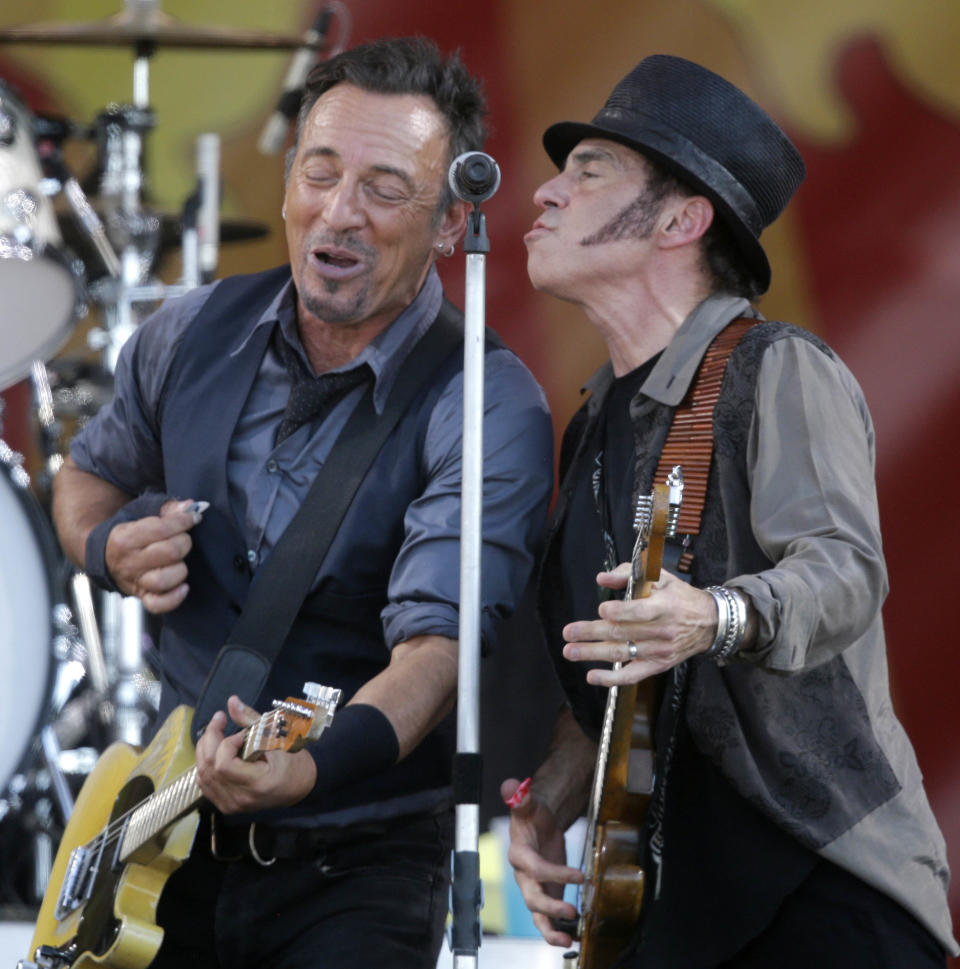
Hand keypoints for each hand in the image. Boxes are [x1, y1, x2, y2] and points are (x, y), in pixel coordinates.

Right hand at [104, 498, 204, 612]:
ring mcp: (135, 582)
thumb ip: (168, 508)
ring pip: (164, 579)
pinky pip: (159, 605)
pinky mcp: (142, 597)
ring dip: (180, 569)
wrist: (106, 556)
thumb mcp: (142, 513)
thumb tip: (191, 507)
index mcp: (125, 538)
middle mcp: (128, 562)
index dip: (183, 521)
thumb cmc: (131, 532)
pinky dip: (174, 598)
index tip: (193, 518)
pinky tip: (184, 587)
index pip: (161, 528)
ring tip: (179, 561)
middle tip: (183, 539)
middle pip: (169, 552)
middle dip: (184, 542)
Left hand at [195, 696, 317, 813]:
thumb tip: (232, 701)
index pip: (224, 765)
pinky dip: (205, 765)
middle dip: (210, 738)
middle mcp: (241, 798)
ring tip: (216, 733)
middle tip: (219, 720)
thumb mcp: (276, 738)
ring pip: (203, 775)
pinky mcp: (226, 806)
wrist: (300, 786)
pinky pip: (205, 784)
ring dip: (205, 750)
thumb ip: (251, 719)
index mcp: (257, 783)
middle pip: (209, 768)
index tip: (241, 733)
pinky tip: (214, 751)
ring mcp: (232, 805)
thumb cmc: (293, 762)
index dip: (226, 743)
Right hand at [500, 777, 583, 946]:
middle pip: (533, 897)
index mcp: (519, 854)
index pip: (534, 867)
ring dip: (551, 929)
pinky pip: (546, 920)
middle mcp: (524, 877)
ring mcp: (534, 890)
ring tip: (568, 939)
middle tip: (571, 910)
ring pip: (537, 915)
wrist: (539, 825)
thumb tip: (512, 785)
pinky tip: (572, 938)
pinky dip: (557, 931)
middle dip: (551, 907)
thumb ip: (520, 797)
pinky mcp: (545, 897)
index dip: (555, 872)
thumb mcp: (528, 805)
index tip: (579, 874)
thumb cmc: (532, 815)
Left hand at [562, 565, 717, 685]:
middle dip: (591, 633)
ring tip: (570, 651)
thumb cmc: (680, 596)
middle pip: (622, 634)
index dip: (619, 612)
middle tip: (568, 633)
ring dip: (593, 654)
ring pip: (622, 654)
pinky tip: (592, 676)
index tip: (602, 609)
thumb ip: (628, 574)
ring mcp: (658, 651)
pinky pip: (632, 675)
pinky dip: (611, 679)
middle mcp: (661, 631)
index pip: (639, 612)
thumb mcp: (660, 577)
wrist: (709, 623)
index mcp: (663, 606)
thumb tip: (601, 578)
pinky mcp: (657, 665)